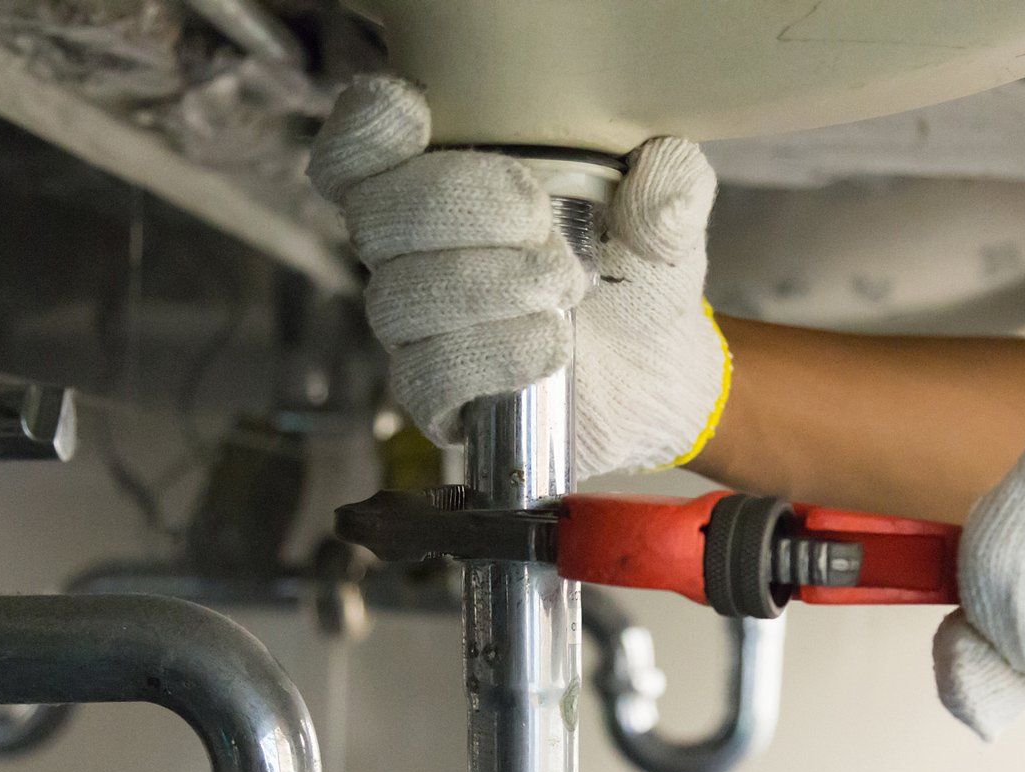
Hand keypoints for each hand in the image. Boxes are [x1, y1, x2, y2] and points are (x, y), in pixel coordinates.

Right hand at [308, 75, 730, 479]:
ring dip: (486, 285)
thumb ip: (669, 181)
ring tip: (565, 288)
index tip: (417, 118)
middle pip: (375, 217)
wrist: (660, 371)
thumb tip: (657, 177)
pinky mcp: (438, 399)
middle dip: (458, 207)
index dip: (364, 134)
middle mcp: (411, 254)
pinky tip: (551, 346)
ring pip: (399, 298)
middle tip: (540, 221)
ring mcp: (418, 329)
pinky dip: (491, 355)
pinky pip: (425, 377)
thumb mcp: (665, 216)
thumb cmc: (638, 276)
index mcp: (442, 184)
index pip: (356, 156)